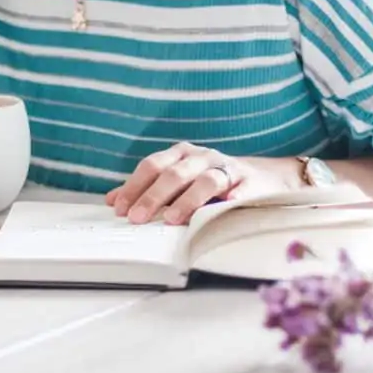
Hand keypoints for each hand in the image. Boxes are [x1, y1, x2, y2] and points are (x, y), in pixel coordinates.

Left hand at [105, 142, 293, 225]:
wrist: (259, 178)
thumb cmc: (210, 181)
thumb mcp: (177, 180)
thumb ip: (147, 189)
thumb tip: (112, 200)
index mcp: (180, 154)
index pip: (152, 166)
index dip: (134, 186)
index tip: (120, 209)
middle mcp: (201, 157)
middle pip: (174, 173)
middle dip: (153, 196)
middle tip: (137, 218)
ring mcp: (226, 167)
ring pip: (205, 180)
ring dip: (187, 199)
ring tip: (172, 218)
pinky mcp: (249, 181)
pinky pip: (241, 188)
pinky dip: (234, 195)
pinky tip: (226, 204)